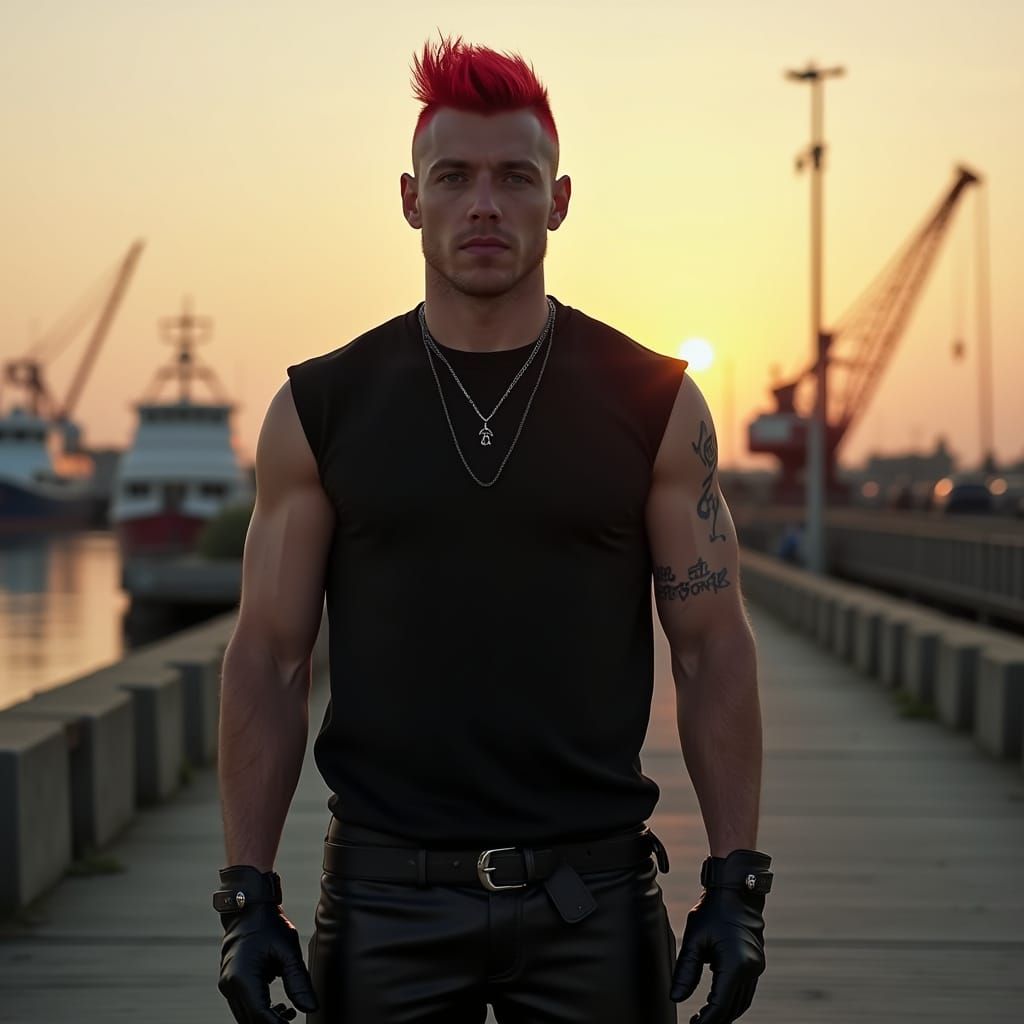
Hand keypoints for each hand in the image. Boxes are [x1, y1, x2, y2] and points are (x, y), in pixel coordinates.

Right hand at [217, 902, 318, 1022]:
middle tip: (293, 1016)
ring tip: (288, 1011)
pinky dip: (259, 1010)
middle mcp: (230, 985)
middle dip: (272, 1023)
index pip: (260, 1015)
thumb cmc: (268, 925)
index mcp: (243, 978)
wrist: (249, 908)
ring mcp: (227, 985)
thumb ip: (298, 982)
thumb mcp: (288, 951)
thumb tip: (310, 1008)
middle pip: (250, 1020)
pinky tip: (278, 1006)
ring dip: (265, 1019)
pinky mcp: (229, 982)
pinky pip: (243, 1006)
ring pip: (245, 1016)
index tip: (294, 1022)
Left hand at [669, 885, 765, 1023]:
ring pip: (741, 1002)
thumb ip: (685, 971)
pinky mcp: (756, 962)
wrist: (735, 891)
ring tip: (705, 1018)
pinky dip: (732, 999)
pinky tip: (718, 1001)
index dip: (706, 1020)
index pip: (720, 1005)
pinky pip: (745, 990)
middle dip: (715, 1020)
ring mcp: (757, 966)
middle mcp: (751, 969)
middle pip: (733, 1008)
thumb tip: (676, 997)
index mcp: (736, 965)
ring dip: (725, 1012)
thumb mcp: (694, 940)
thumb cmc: (713, 911)